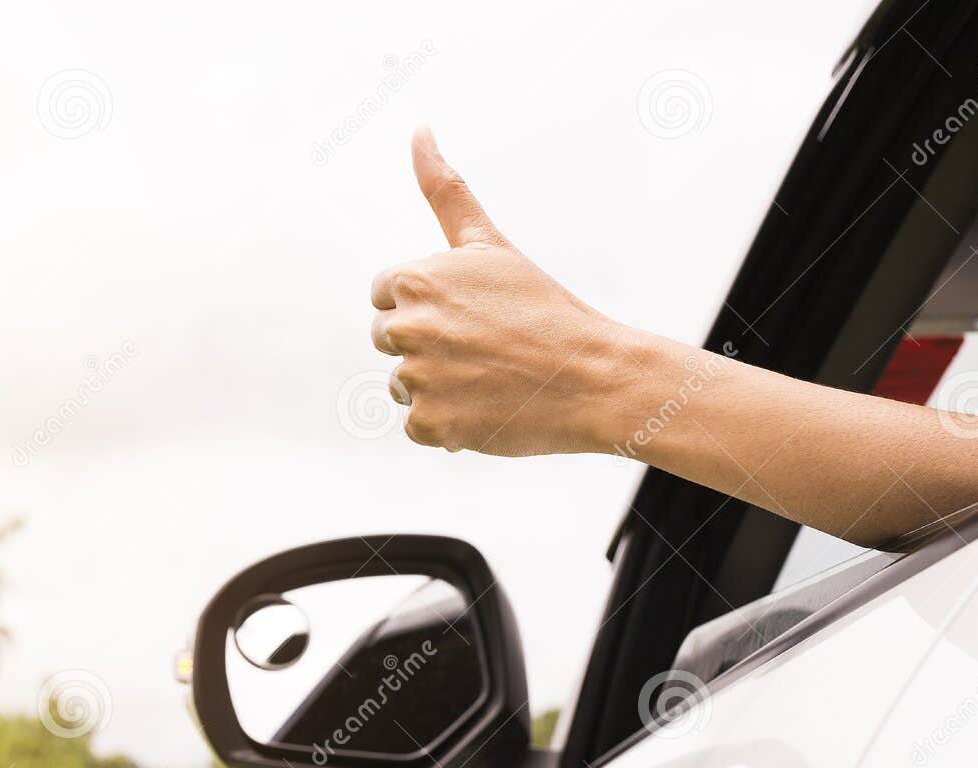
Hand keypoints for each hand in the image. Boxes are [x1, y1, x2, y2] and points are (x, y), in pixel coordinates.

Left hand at [370, 127, 624, 454]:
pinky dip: (446, 425)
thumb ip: (445, 191)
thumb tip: (418, 131)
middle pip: (387, 339)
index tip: (466, 310)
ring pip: (402, 384)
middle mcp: (408, 328)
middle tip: (480, 346)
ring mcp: (418, 379)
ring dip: (436, 386)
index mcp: (415, 280)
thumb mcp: (490, 243)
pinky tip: (485, 409)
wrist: (592, 377)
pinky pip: (417, 426)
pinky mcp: (431, 425)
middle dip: (425, 344)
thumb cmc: (543, 307)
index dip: (425, 304)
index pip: (384, 294)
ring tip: (487, 378)